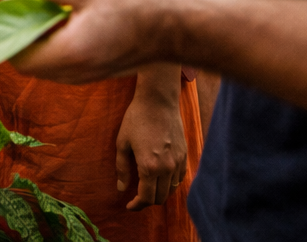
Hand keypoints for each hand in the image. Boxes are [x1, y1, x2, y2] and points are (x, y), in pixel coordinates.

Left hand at [8, 0, 181, 82]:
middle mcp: (77, 72)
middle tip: (22, 10)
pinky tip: (64, 23)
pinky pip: (65, 67)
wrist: (176, 25)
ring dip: (38, 45)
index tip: (8, 13)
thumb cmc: (133, 2)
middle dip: (20, 40)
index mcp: (70, 52)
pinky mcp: (99, 74)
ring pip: (48, 69)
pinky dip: (55, 49)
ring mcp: (89, 77)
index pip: (21, 58)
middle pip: (31, 66)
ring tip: (43, 13)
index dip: (8, 37)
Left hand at [116, 89, 187, 208]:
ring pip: (171, 189)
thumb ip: (122, 168)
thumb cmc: (136, 119)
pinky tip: (160, 179)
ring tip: (148, 188)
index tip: (129, 206)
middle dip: (147, 201)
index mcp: (149, 167)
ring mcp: (178, 162)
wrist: (158, 102)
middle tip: (136, 198)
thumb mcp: (122, 143)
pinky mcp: (185, 155)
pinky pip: (179, 178)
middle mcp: (167, 168)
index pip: (146, 197)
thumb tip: (121, 188)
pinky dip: (170, 184)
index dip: (137, 205)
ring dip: (159, 193)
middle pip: (160, 197)